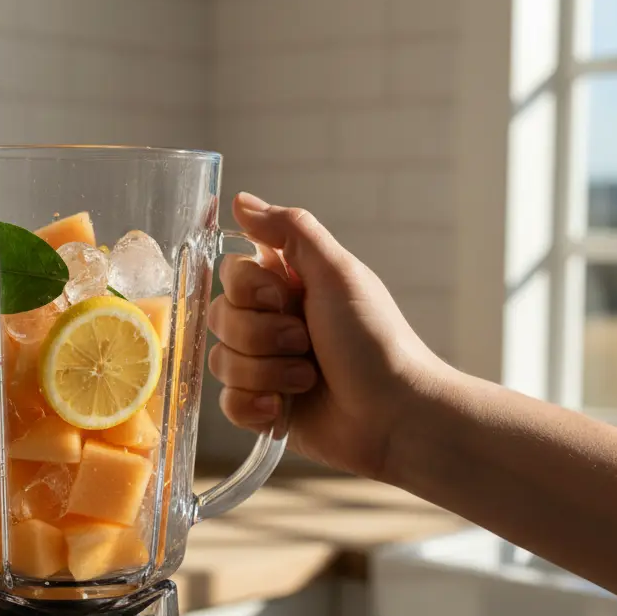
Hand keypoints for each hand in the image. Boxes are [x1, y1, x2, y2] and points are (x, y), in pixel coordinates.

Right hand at [207, 192, 451, 478]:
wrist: (395, 415)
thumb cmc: (376, 341)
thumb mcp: (338, 273)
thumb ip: (290, 230)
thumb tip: (241, 200)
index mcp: (288, 287)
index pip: (230, 273)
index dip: (249, 290)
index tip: (285, 298)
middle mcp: (272, 323)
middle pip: (221, 317)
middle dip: (262, 336)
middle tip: (306, 342)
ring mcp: (265, 367)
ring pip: (221, 361)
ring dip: (266, 372)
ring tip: (307, 379)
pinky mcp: (263, 408)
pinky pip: (226, 403)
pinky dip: (254, 405)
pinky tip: (284, 408)